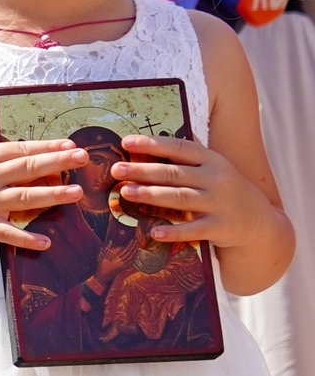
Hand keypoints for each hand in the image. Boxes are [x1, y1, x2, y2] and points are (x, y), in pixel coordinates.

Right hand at [0, 139, 89, 250]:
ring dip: (53, 195)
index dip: (49, 146)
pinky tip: (46, 242)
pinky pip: (8, 233)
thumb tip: (32, 156)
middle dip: (59, 161)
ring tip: (76, 193)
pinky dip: (27, 239)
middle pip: (29, 168)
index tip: (72, 144)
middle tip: (83, 157)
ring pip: (25, 197)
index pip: (23, 149)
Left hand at [110, 134, 274, 248]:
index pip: (179, 148)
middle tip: (116, 170)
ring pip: (180, 198)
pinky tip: (154, 232)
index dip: (153, 144)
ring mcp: (219, 203)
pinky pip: (194, 229)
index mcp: (212, 160)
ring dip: (151, 195)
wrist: (259, 219)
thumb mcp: (212, 168)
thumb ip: (185, 158)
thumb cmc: (223, 189)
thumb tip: (147, 144)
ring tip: (125, 192)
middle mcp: (217, 179)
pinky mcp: (220, 227)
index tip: (125, 142)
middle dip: (143, 170)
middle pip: (174, 173)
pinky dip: (174, 231)